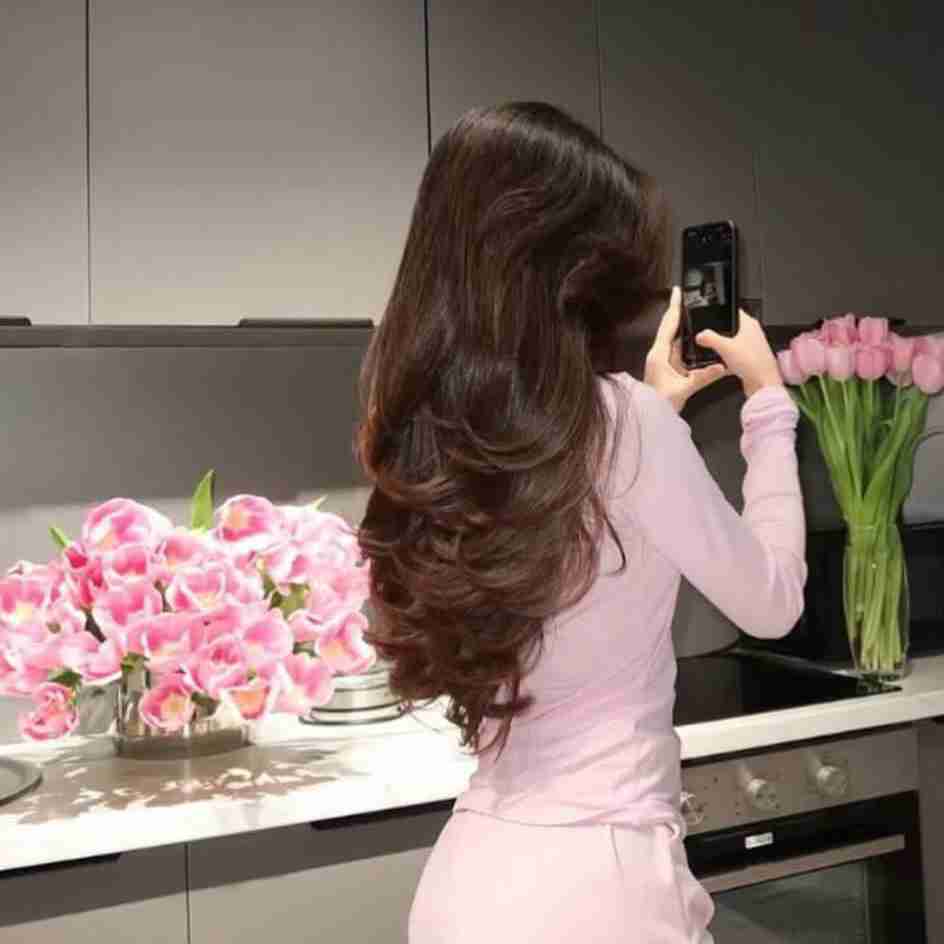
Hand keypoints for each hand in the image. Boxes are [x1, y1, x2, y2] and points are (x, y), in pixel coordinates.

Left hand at [644, 286, 727, 411]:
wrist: (650, 416)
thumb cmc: (660, 403)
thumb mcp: (684, 389)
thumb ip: (703, 377)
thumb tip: (721, 367)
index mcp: (659, 354)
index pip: (668, 325)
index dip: (675, 307)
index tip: (677, 292)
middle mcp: (658, 353)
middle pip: (669, 326)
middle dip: (677, 310)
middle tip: (684, 295)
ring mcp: (662, 359)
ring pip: (673, 336)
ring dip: (681, 323)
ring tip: (691, 310)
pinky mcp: (666, 366)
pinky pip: (676, 347)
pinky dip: (684, 338)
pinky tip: (691, 335)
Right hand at [695, 309, 782, 397]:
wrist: (763, 384)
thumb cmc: (753, 363)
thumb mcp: (724, 347)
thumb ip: (709, 338)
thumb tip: (701, 335)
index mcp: (749, 324)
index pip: (733, 310)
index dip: (720, 312)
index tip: (710, 317)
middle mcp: (752, 333)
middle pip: (730, 328)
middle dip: (718, 333)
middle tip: (708, 338)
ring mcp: (752, 346)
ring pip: (732, 342)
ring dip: (723, 348)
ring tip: (715, 352)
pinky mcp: (750, 358)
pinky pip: (734, 355)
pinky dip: (727, 359)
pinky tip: (721, 365)